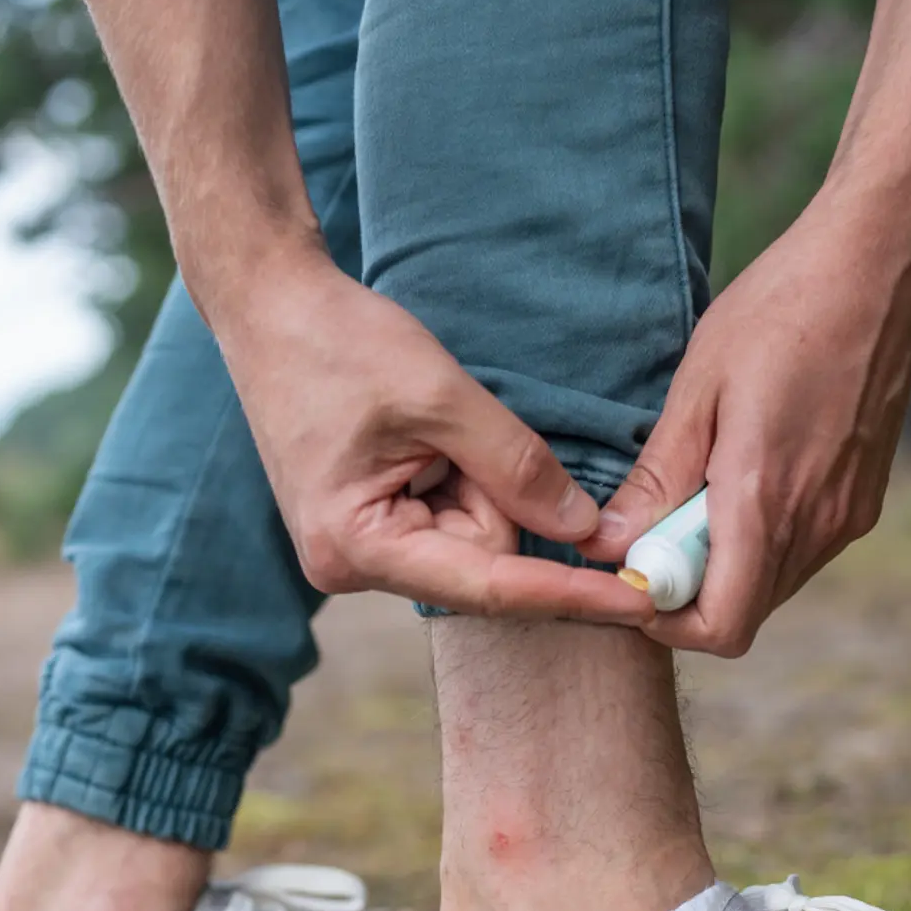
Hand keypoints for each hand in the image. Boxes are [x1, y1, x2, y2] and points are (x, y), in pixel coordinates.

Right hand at [216, 251, 652, 622]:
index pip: (488, 587)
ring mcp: (359, 551)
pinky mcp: (370, 528)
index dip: (570, 593)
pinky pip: (449, 518)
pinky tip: (418, 432)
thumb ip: (518, 466)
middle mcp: (352, 567)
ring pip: (471, 538)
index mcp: (356, 546)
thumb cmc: (341, 342)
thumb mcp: (441, 396)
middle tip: (448, 422)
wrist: (271, 306)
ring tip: (419, 419)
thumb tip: (586, 531)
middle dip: (496, 494)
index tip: (639, 604)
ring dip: (473, 476)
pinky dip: (457, 474)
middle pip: (482, 560)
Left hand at [587, 197, 910, 655]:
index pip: (720, 627)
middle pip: (743, 615)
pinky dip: (761, 538)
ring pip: (771, 586)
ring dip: (725, 563)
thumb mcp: (699, 386)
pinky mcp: (863, 502)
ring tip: (702, 484)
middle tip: (657, 522)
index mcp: (765, 500)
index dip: (666, 620)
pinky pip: (800, 552)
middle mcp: (817, 524)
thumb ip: (658, 479)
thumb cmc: (782, 308)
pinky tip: (744, 471)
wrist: (880, 266)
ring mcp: (848, 517)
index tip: (634, 571)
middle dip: (688, 589)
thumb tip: (611, 546)